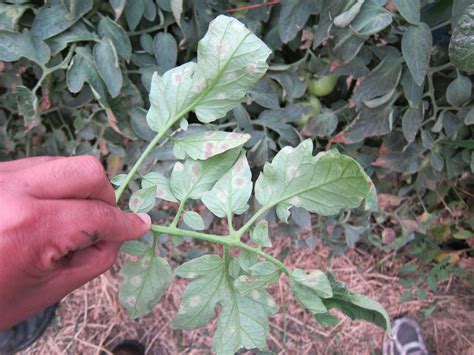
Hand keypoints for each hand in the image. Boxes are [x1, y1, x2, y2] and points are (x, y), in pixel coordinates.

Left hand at [0, 156, 149, 330]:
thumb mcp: (47, 291)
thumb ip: (95, 259)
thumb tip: (121, 234)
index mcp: (27, 226)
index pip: (96, 216)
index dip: (124, 224)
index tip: (139, 227)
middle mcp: (11, 189)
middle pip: (85, 171)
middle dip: (104, 196)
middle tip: (102, 222)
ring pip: (63, 164)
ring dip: (80, 190)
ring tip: (70, 220)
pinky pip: (40, 168)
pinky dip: (56, 187)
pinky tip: (47, 212)